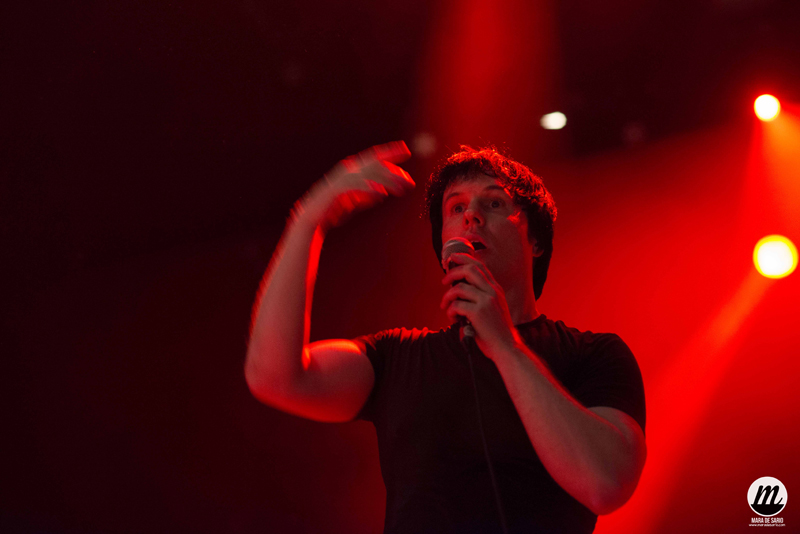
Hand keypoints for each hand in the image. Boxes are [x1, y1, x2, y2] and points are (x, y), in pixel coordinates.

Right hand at [297, 141, 413, 230]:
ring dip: (386, 181)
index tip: (406, 151)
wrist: (311, 218)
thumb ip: (367, 194)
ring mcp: (340, 180)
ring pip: (367, 175)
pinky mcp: (335, 191)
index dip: (390, 152)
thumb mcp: (354, 200)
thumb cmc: (332, 209)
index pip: (373, 157)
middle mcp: (346, 171)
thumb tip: (383, 191)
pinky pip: (355, 187)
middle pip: (373, 164)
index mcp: (351, 170)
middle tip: (410, 180)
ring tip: (401, 191)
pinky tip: (381, 194)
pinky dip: (368, 189)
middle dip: (393, 169)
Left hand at [440, 253, 521, 359]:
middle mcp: (492, 291)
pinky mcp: (478, 312)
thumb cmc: (496, 332)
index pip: (480, 266)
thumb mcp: (493, 308)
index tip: (452, 260)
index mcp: (495, 289)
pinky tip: (453, 319)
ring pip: (459, 288)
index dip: (464, 259)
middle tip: (444, 281)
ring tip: (445, 307)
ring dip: (447, 297)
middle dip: (452, 272)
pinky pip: (456, 305)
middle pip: (469, 269)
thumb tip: (457, 290)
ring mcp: (486, 301)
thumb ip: (480, 297)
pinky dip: (450, 311)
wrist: (507, 347)